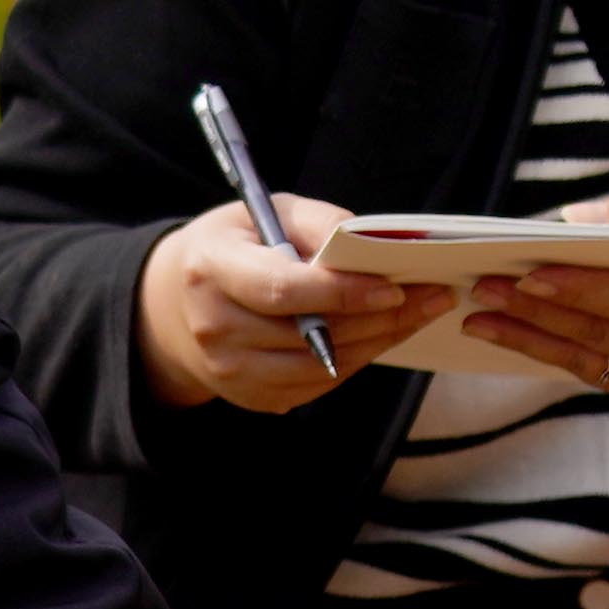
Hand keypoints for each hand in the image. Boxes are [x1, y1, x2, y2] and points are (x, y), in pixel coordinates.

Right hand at [136, 194, 449, 409]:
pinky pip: (316, 386)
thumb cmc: (235, 246)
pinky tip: (384, 335)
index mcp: (211, 271)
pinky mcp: (249, 396)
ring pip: (321, 366)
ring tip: (418, 314)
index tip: (394, 286)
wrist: (177, 303)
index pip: (282, 290)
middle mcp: (213, 327)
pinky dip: (356, 360)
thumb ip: (319, 223)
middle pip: (310, 333)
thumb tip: (374, 245)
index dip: (341, 292)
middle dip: (379, 316)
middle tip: (430, 296)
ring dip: (377, 341)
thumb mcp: (266, 213)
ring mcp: (229, 370)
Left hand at [453, 190, 608, 402]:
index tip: (526, 272)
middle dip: (534, 312)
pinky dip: (556, 353)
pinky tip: (517, 334)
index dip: (575, 289)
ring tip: (480, 317)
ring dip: (530, 340)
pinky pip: (599, 372)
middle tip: (482, 287)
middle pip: (597, 335)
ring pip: (589, 361)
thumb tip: (571, 221)